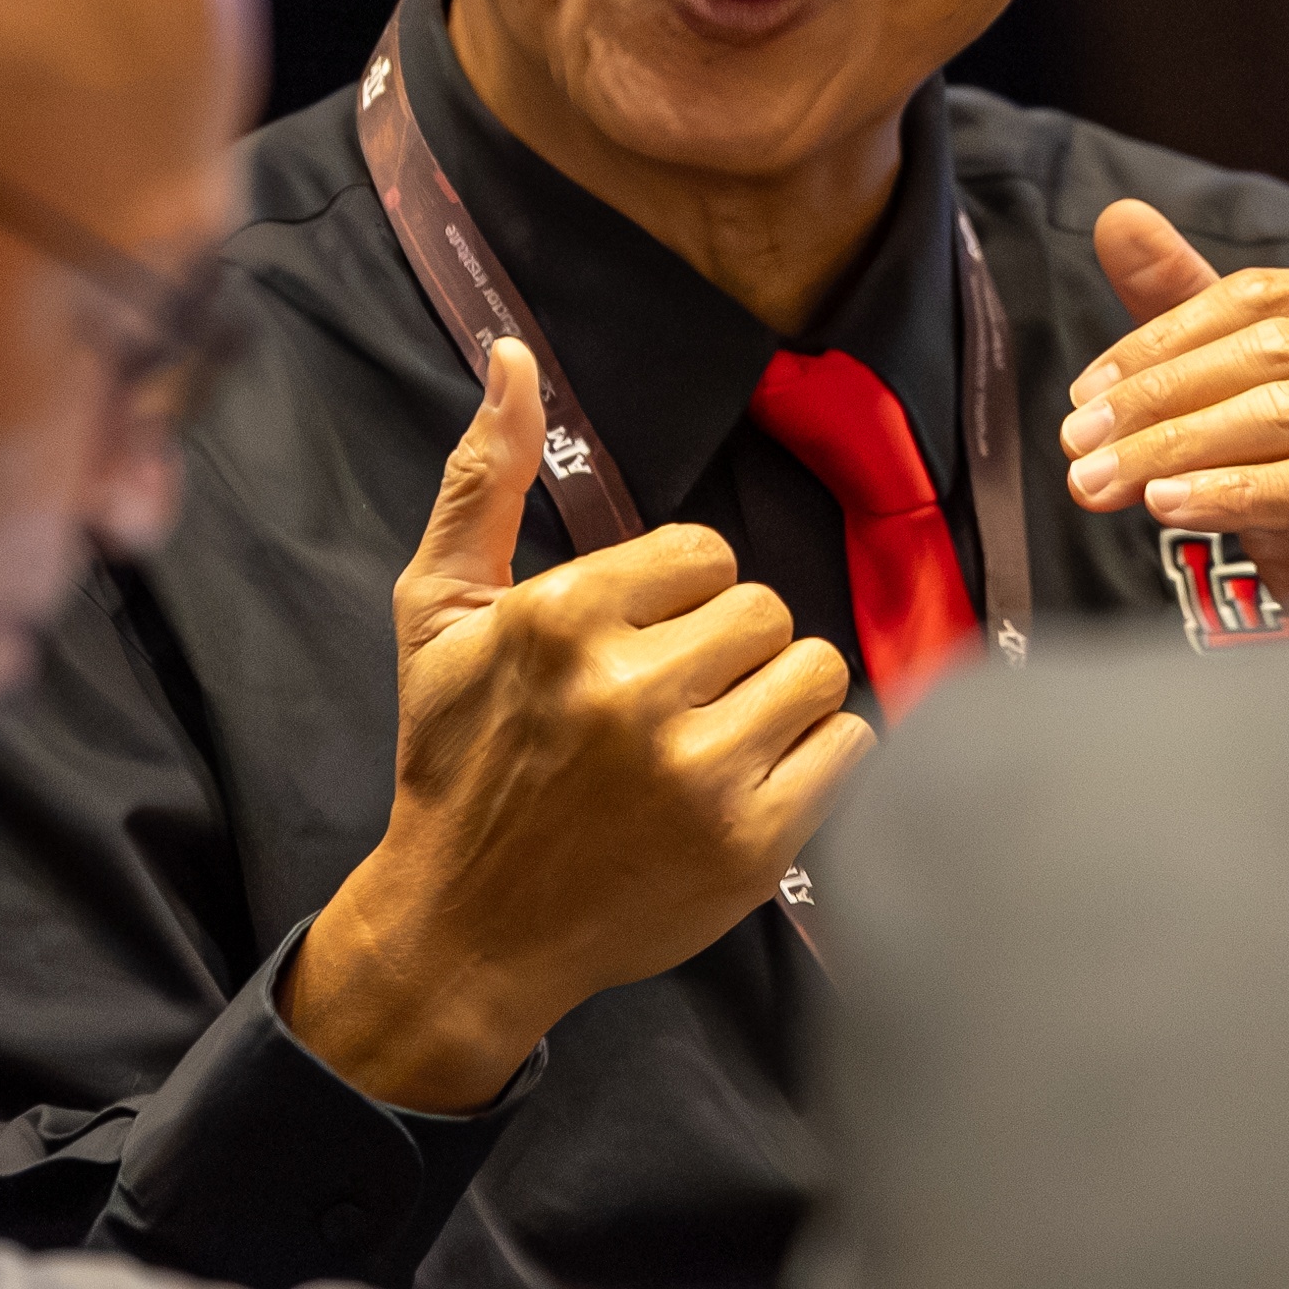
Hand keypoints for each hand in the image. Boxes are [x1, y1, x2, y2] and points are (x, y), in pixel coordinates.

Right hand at [283, 341, 873, 1111]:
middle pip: (767, 608)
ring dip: (778, 699)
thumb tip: (514, 357)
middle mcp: (630, 691)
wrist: (467, 930)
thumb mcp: (440, 614)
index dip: (677, 595)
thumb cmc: (456, 761)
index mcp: (561, 619)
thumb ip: (484, 480)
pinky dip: (816, 761)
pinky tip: (752, 780)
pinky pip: (849, 746)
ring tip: (717, 738)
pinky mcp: (752, 845)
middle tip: (674, 700)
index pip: (704, 552)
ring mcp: (697, 773)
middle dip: (729, 647)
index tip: (635, 644)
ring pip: (818, 670)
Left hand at [1060, 200, 1288, 606]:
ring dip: (1176, 448)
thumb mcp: (1260, 402)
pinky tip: (1167, 506)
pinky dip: (1230, 492)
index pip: (1270, 296)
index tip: (1085, 391)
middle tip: (1077, 442)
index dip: (1164, 339)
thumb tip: (1116, 217)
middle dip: (1160, 398)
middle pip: (1279, 350)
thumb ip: (1197, 311)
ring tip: (1100, 481)